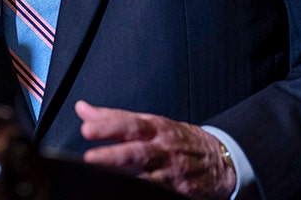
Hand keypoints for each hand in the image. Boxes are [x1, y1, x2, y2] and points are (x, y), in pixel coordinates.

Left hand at [77, 101, 236, 199]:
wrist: (217, 158)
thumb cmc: (177, 138)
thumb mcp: (149, 121)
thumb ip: (113, 117)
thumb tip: (82, 109)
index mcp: (154, 128)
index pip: (129, 124)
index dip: (108, 126)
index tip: (87, 129)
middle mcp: (162, 149)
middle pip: (137, 151)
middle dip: (113, 155)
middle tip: (90, 158)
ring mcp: (170, 171)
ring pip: (147, 176)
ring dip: (127, 178)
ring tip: (105, 178)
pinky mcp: (179, 190)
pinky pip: (159, 193)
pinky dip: (145, 192)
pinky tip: (129, 193)